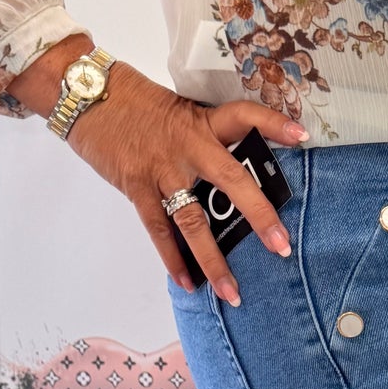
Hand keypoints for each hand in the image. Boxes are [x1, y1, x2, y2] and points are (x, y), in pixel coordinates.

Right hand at [7, 35, 308, 305]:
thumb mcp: (179, 111)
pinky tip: (188, 284)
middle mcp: (187, 145)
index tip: (302, 135)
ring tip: (233, 294)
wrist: (85, 94)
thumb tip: (236, 175)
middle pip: (230, 180)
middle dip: (258, 216)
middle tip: (282, 247)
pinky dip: (173, 260)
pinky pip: (159, 230)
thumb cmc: (136, 102)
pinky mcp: (136, 186)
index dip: (272, 124)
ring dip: (214, 261)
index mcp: (201, 122)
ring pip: (193, 220)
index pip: (243, 116)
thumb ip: (207, 139)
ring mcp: (161, 169)